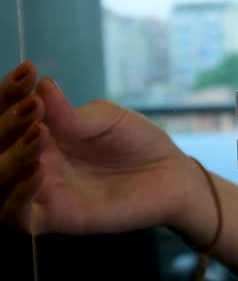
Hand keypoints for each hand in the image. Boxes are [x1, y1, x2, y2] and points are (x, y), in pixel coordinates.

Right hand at [1, 62, 197, 234]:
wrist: (170, 174)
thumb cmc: (137, 142)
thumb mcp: (107, 120)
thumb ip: (71, 113)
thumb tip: (41, 86)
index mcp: (42, 130)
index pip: (9, 112)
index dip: (10, 93)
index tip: (26, 72)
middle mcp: (33, 159)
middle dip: (6, 123)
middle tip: (31, 107)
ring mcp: (41, 190)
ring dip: (10, 156)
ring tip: (38, 132)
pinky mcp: (56, 217)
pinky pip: (19, 213)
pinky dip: (19, 193)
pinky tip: (38, 170)